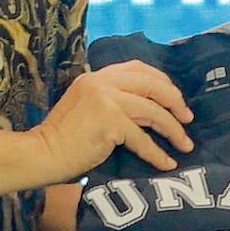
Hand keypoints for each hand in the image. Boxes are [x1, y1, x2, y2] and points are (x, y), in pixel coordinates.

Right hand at [31, 59, 191, 179]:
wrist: (42, 153)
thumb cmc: (62, 138)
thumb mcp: (85, 107)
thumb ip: (109, 100)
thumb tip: (146, 111)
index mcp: (96, 76)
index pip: (137, 68)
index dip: (162, 81)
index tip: (174, 97)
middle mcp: (102, 82)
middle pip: (152, 85)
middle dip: (175, 101)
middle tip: (188, 118)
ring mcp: (106, 100)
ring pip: (153, 111)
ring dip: (174, 129)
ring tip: (186, 144)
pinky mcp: (110, 121)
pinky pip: (143, 138)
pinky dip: (157, 153)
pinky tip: (166, 163)